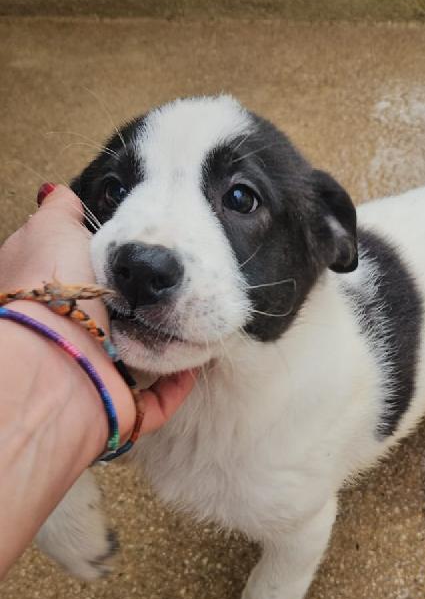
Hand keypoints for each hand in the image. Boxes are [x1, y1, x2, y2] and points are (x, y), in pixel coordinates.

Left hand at [0, 185, 196, 442]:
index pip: (89, 272)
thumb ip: (61, 209)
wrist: (54, 362)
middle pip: (118, 312)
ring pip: (140, 353)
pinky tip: (202, 350)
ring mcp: (97, 372)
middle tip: (185, 274)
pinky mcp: (121, 406)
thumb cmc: (49, 289)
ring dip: (169, 333)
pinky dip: (179, 378)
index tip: (153, 242)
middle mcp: (71, 332)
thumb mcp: (51, 228)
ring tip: (200, 306)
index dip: (120, 256)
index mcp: (51, 292)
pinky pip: (158, 398)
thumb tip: (59, 192)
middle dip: (150, 295)